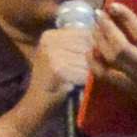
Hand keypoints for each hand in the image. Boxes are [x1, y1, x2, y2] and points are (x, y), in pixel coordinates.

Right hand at [22, 5, 98, 123]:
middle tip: (89, 70)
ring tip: (84, 77)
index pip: (83, 31)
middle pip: (87, 43)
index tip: (93, 58)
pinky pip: (84, 72)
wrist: (36, 104)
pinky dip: (87, 80)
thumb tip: (101, 33)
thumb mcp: (57, 56)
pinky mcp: (58, 69)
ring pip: (88, 58)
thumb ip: (74, 44)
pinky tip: (80, 85)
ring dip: (91, 70)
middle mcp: (49, 41)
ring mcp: (52, 54)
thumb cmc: (51, 81)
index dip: (94, 44)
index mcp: (49, 35)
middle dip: (94, 58)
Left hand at [94, 0, 136, 124]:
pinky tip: (90, 52)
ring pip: (112, 61)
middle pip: (121, 48)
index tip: (114, 5)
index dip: (127, 20)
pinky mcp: (128, 90)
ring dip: (99, 43)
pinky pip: (107, 77)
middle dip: (106, 29)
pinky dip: (95, 65)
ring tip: (94, 27)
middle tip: (99, 14)